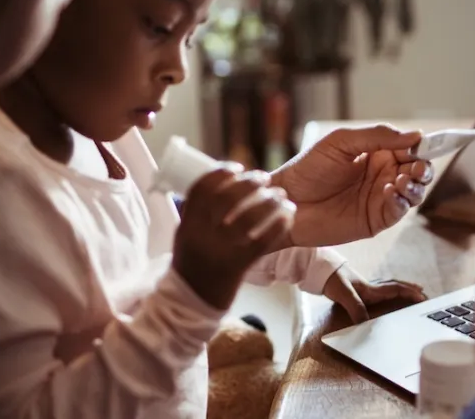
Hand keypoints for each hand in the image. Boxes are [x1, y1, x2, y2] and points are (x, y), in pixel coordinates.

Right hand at [172, 167, 294, 309]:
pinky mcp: (238, 265)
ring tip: (281, 197)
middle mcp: (201, 234)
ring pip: (248, 217)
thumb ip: (200, 215)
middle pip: (227, 197)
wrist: (190, 306)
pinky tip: (288, 217)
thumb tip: (220, 187)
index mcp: (187, 223)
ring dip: (269, 202)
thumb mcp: (186, 237)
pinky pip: (263, 240)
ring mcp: (219, 250)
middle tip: (264, 179)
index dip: (222, 172)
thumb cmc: (192, 267)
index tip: (238, 167)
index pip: (202, 187)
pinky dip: (279, 225)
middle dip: (249, 183)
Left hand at [271, 124, 428, 246]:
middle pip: (417, 171)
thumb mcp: (341, 143)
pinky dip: (400, 202)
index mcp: (376, 153)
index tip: (424, 144)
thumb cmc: (308, 169)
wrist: (287, 201)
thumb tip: (415, 135)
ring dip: (415, 185)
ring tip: (400, 180)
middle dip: (423, 168)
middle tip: (415, 167)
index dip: (420, 146)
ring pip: (413, 192)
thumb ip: (377, 136)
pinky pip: (398, 211)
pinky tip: (389, 192)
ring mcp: (380, 198)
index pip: (409, 148)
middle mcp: (382, 175)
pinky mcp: (375, 220)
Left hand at [322, 265, 426, 323]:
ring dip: (402, 289)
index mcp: (371, 289)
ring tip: (413, 292)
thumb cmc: (332, 280)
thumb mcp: (343, 294)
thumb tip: (366, 324)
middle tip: (424, 293)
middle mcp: (371, 287)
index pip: (395, 289)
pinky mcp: (360, 290)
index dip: (410, 293)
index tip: (422, 297)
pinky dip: (390, 291)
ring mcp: (366, 288)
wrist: (320, 271)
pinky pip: (381, 290)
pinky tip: (388, 295)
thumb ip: (355, 308)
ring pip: (389, 287)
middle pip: (396, 286)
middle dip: (411, 290)